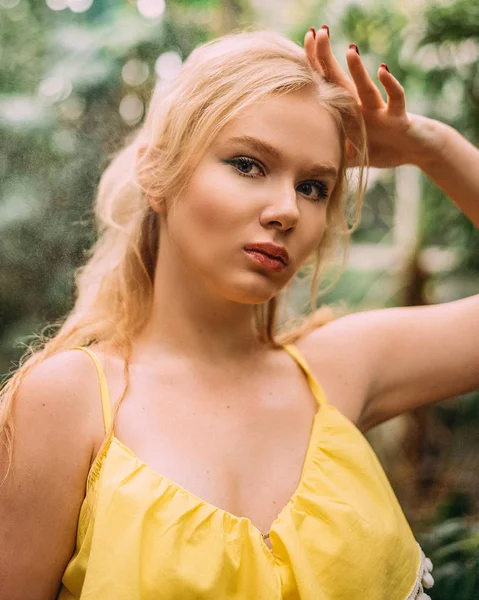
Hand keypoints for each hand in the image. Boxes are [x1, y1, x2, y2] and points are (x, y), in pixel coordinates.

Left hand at [303, 27, 431, 168]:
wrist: (415, 150)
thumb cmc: (382, 147)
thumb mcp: (351, 155)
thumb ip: (331, 155)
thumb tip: (308, 165)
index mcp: (348, 113)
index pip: (327, 87)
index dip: (314, 67)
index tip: (305, 42)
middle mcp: (361, 107)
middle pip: (340, 81)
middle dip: (328, 58)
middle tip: (318, 32)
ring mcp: (379, 111)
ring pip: (366, 89)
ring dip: (358, 71)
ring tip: (350, 49)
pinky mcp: (397, 119)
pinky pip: (396, 99)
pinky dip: (391, 85)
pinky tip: (383, 69)